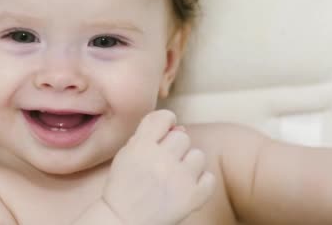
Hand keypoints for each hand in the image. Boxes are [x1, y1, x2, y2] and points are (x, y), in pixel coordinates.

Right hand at [102, 110, 214, 224]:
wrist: (122, 221)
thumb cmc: (123, 186)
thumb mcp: (127, 154)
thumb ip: (149, 136)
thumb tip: (180, 127)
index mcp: (141, 146)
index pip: (164, 117)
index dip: (166, 122)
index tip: (163, 133)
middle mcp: (161, 159)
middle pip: (182, 137)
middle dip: (174, 148)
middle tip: (162, 165)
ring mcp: (179, 179)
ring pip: (198, 155)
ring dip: (188, 165)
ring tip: (173, 178)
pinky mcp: (192, 197)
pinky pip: (209, 178)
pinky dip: (200, 183)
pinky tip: (185, 188)